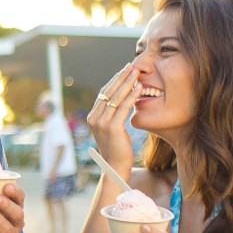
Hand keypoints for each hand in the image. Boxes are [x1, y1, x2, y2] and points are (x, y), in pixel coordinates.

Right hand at [86, 59, 142, 175]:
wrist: (115, 167)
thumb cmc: (118, 149)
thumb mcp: (111, 129)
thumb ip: (112, 115)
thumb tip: (122, 100)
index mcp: (93, 117)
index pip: (104, 93)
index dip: (115, 80)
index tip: (125, 70)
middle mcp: (94, 118)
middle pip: (108, 91)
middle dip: (121, 77)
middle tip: (131, 65)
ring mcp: (101, 123)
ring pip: (115, 97)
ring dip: (127, 82)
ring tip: (137, 72)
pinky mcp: (112, 128)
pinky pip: (123, 107)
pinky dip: (132, 95)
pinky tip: (139, 87)